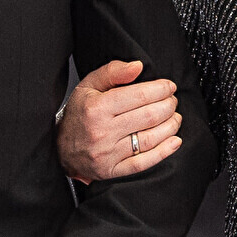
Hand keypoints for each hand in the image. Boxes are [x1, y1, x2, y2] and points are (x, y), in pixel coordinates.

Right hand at [57, 58, 182, 181]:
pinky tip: (175, 141)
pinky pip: (143, 163)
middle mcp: (102, 131)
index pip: (139, 96)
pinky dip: (164, 152)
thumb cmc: (78, 115)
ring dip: (170, 126)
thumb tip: (137, 66)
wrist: (61, 149)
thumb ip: (113, 72)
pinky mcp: (112, 170)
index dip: (161, 89)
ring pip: (149, 139)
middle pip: (148, 116)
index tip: (169, 87)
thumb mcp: (88, 86)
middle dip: (168, 106)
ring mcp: (107, 153)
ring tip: (175, 118)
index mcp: (96, 108)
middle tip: (172, 101)